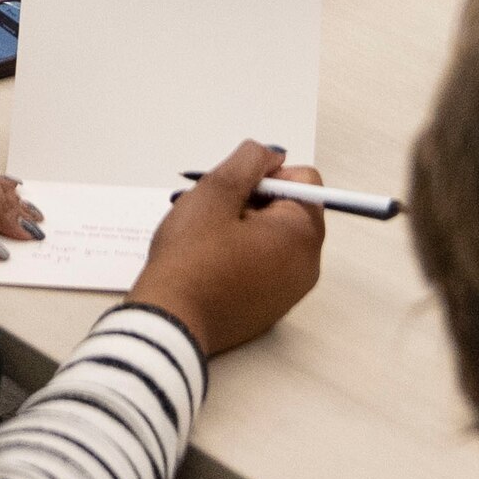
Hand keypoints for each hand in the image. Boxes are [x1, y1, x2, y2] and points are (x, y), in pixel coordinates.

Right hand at [126, 139, 325, 356]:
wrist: (170, 323)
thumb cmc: (190, 259)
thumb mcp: (216, 192)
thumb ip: (249, 161)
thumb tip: (272, 155)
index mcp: (302, 233)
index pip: (302, 180)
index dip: (264, 176)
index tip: (231, 191)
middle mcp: (307, 264)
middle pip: (288, 209)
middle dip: (251, 202)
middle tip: (212, 213)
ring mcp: (290, 291)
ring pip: (273, 238)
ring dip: (243, 228)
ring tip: (204, 237)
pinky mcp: (270, 309)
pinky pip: (265, 267)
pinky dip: (242, 257)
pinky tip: (209, 262)